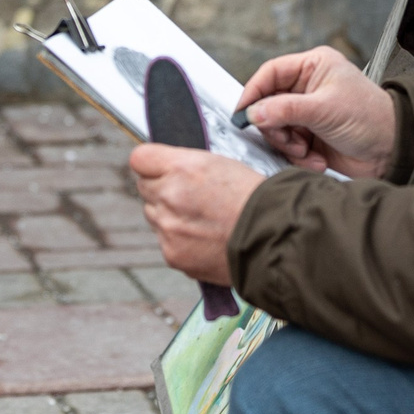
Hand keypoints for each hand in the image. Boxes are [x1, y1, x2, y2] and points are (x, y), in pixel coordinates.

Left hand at [128, 145, 266, 285]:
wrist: (274, 236)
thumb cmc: (255, 198)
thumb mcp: (221, 163)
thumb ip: (184, 165)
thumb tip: (164, 169)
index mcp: (181, 168)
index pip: (140, 159)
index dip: (151, 164)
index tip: (158, 169)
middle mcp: (169, 196)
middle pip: (145, 188)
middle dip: (162, 190)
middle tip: (192, 197)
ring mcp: (168, 228)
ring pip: (154, 216)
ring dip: (170, 216)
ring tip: (204, 219)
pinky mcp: (172, 254)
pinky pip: (165, 242)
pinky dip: (180, 241)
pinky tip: (205, 238)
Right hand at [236, 47, 394, 177]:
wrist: (393, 150)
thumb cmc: (371, 118)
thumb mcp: (325, 109)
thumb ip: (285, 110)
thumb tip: (254, 113)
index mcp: (313, 67)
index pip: (270, 73)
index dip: (254, 92)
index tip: (243, 113)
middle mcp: (308, 88)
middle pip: (268, 104)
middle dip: (276, 127)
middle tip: (287, 138)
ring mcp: (308, 113)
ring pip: (276, 129)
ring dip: (289, 145)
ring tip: (307, 150)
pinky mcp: (310, 137)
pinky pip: (289, 147)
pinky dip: (299, 157)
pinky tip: (318, 159)